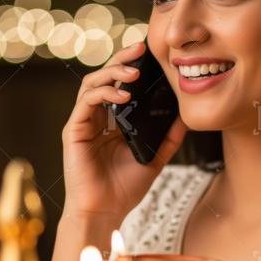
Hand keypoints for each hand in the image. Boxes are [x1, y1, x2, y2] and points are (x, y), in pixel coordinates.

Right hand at [62, 40, 187, 220]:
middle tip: (141, 48)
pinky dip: (104, 93)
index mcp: (113, 122)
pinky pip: (86, 102)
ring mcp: (83, 123)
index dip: (132, 66)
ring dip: (113, 73)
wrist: (105, 212)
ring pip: (92, 83)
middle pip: (105, 77)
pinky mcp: (73, 130)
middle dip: (122, 60)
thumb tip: (186, 116)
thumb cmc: (125, 189)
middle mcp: (96, 118)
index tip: (150, 53)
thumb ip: (168, 138)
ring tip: (134, 72)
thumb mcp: (154, 158)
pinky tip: (123, 95)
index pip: (120, 85)